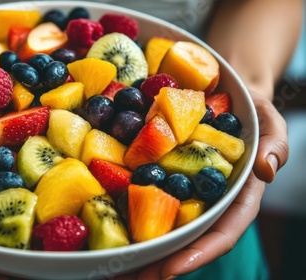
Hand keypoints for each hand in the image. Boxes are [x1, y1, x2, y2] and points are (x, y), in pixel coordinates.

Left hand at [116, 95, 288, 279]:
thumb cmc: (251, 112)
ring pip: (161, 225)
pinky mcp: (160, 172)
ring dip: (136, 247)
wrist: (222, 92)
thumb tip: (266, 170)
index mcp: (235, 197)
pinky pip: (142, 193)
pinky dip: (124, 211)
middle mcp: (205, 199)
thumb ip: (274, 143)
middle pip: (184, 239)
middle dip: (158, 263)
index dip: (198, 254)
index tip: (168, 270)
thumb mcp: (270, 120)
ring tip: (109, 267)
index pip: (221, 232)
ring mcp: (181, 189)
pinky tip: (102, 221)